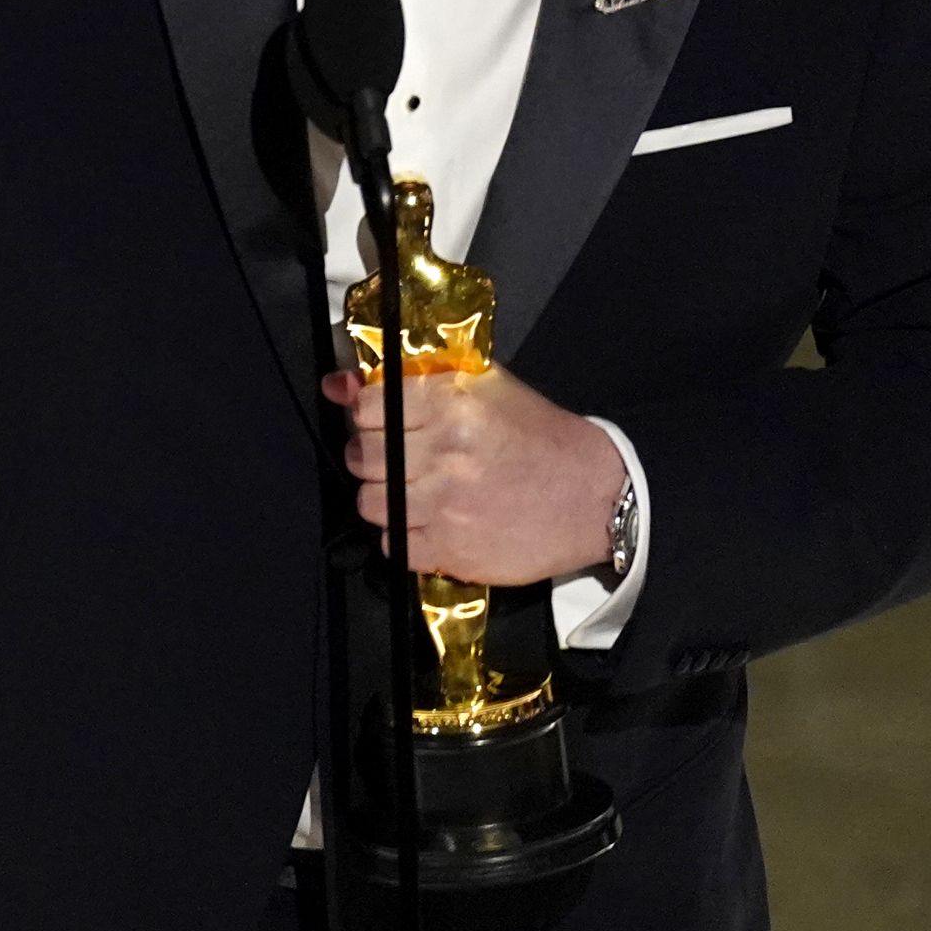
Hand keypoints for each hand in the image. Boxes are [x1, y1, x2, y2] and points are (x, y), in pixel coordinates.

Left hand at [326, 361, 623, 585]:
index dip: (369, 415)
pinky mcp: (453, 550)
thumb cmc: (537, 436)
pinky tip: (431, 524)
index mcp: (451, 402)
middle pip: (363, 456)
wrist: (594, 496)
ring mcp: (447, 504)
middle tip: (399, 461)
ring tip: (414, 495)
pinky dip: (405, 539)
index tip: (384, 422)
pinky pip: (394, 547)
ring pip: (371, 504)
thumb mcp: (483, 388)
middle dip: (373, 458)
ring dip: (385, 500)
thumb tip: (335, 384)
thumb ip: (408, 381)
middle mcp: (445, 452)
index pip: (367, 407)